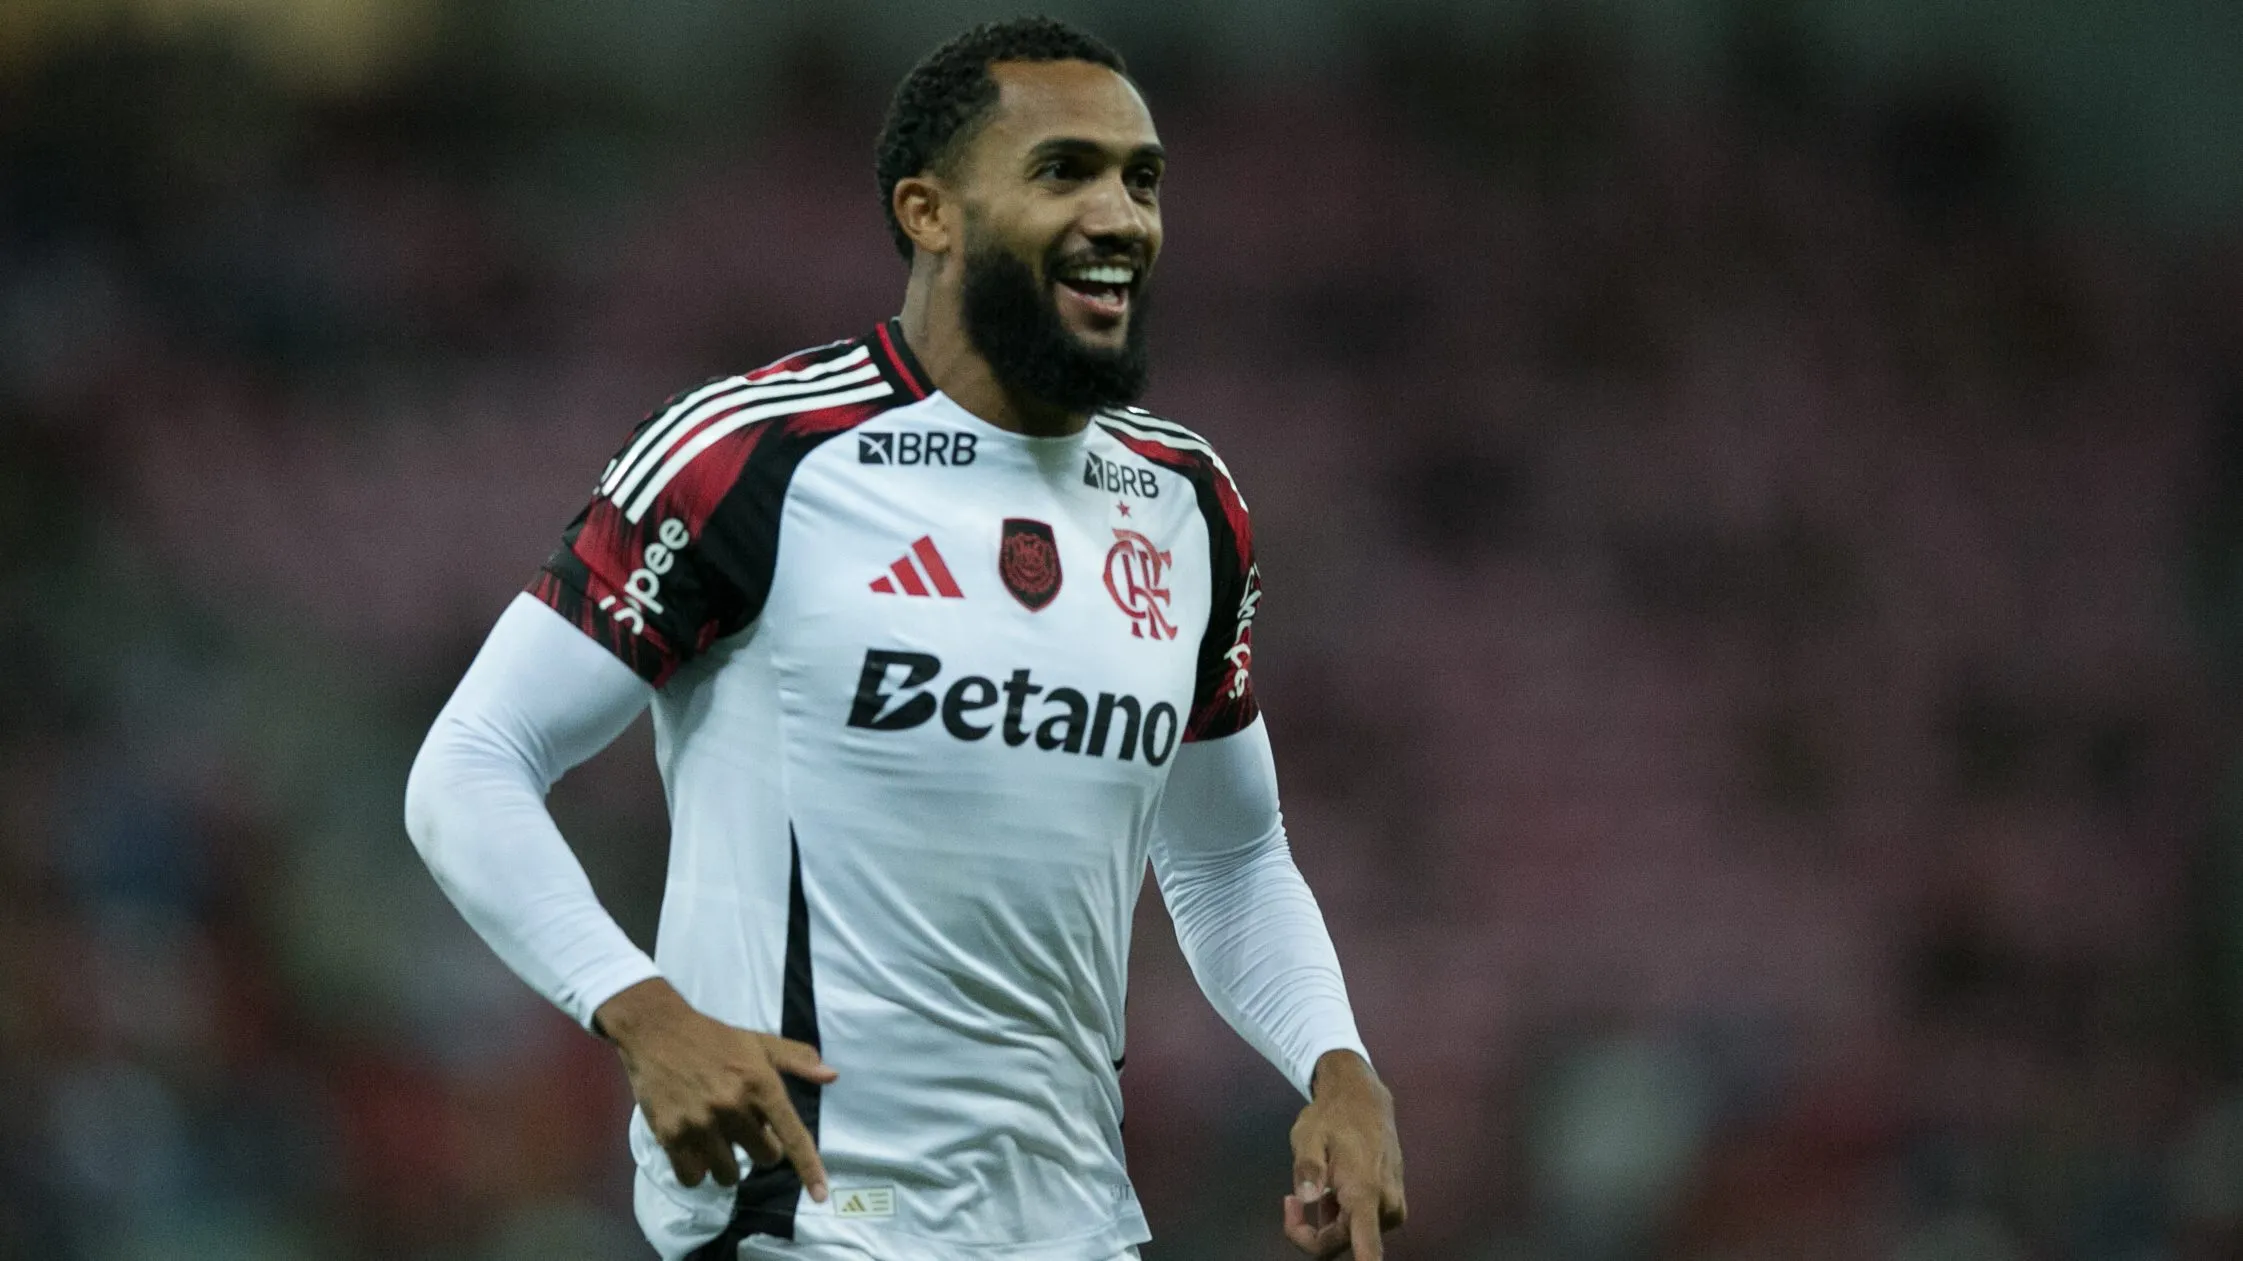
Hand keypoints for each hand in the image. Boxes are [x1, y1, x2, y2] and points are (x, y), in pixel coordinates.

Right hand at [594, 978, 837, 1197]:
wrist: (657, 1031)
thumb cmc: (715, 1038)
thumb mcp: (760, 1042)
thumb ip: (797, 1060)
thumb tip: (832, 1076)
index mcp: (761, 1084)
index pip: (792, 1135)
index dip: (809, 1168)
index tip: (821, 1195)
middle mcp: (734, 1107)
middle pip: (763, 1159)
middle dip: (759, 1149)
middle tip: (743, 1130)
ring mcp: (701, 1123)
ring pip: (727, 1175)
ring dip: (726, 1164)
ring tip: (717, 1139)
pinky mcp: (671, 1135)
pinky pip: (693, 1177)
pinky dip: (696, 1170)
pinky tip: (694, 1149)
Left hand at [1283, 1049, 1405, 1258]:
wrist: (1365, 1098)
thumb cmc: (1333, 1116)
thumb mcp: (1308, 1135)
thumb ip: (1307, 1167)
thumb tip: (1306, 1198)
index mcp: (1365, 1193)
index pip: (1367, 1249)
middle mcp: (1385, 1208)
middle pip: (1342, 1245)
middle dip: (1309, 1234)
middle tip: (1287, 1200)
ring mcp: (1392, 1208)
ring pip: (1350, 1238)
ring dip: (1326, 1223)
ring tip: (1313, 1186)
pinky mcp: (1392, 1206)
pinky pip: (1361, 1227)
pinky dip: (1340, 1217)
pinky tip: (1330, 1189)